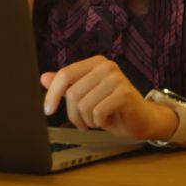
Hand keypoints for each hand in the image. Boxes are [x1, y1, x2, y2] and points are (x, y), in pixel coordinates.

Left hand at [40, 56, 174, 140]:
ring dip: (88, 120)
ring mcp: (117, 78)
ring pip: (84, 105)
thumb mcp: (86, 96)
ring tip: (100, 119)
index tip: (48, 110)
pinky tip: (109, 119)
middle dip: (75, 114)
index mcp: (95, 63)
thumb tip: (44, 78)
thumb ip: (67, 86)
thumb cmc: (114, 108)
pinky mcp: (124, 93)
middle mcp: (106, 66)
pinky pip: (98, 112)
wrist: (142, 120)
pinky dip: (100, 122)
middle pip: (72, 93)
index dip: (52, 94)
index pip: (65, 74)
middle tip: (86, 121)